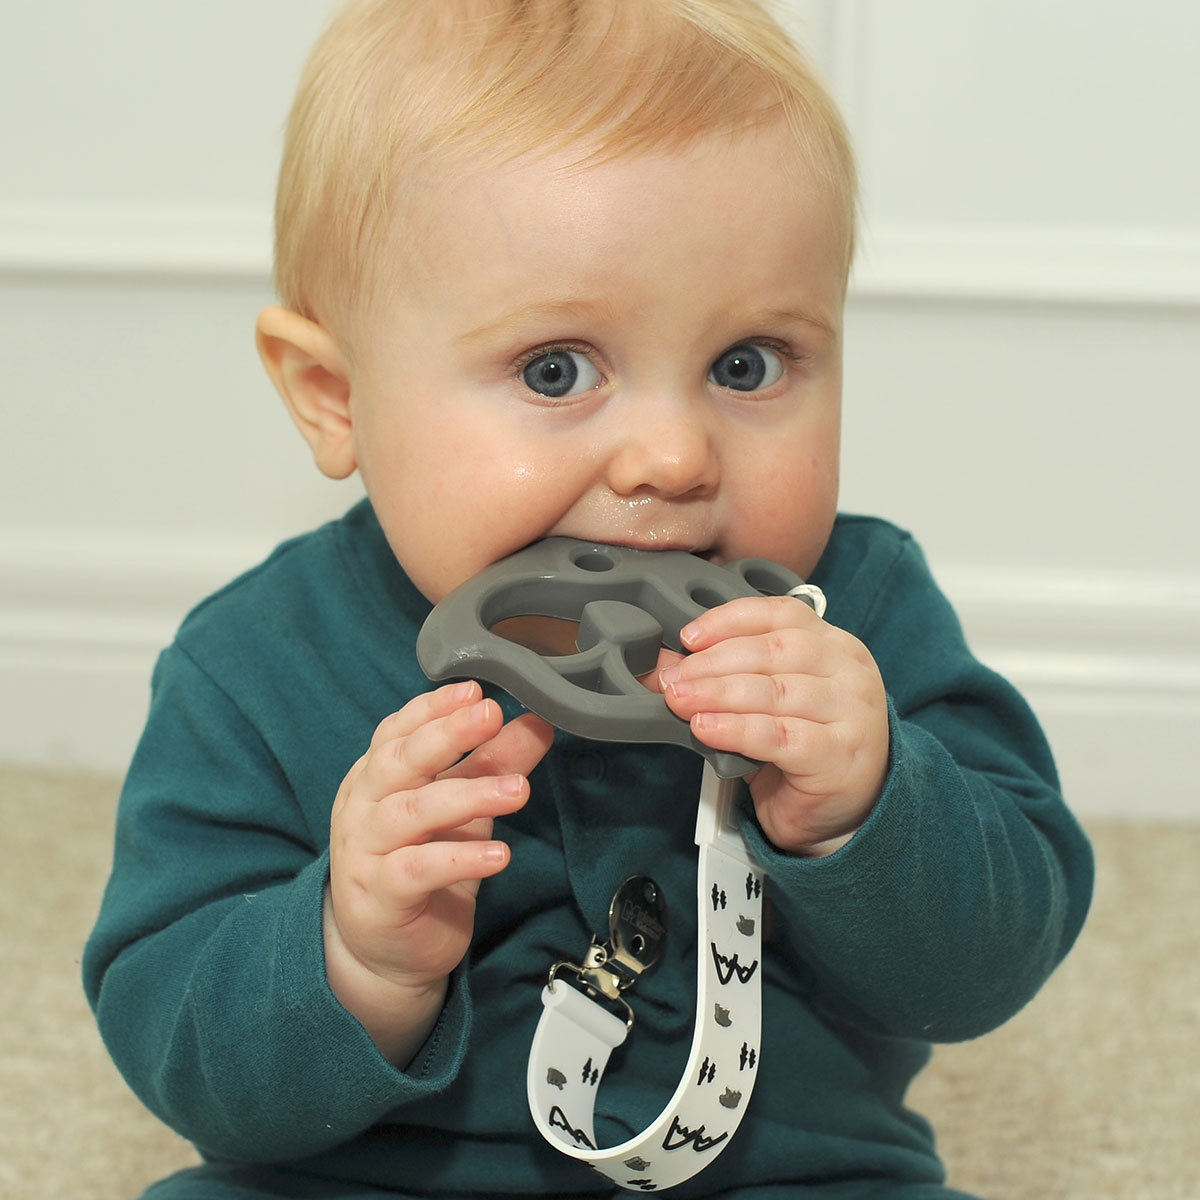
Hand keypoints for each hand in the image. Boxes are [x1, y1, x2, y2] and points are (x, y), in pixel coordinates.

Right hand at [325, 681, 552, 1061]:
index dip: (434, 708)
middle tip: (491, 715)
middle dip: (447, 735)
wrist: (385, 952)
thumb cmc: (422, 863)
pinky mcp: (380, 895)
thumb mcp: (464, 809)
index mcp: (377, 775)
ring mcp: (367, 850)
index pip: (398, 730)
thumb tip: (539, 720)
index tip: (474, 690)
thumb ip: (494, 762)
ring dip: (468, 796)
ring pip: (413, 812)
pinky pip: (417, 870)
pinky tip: (498, 854)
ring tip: (518, 790)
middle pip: (401, 761)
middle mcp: (365, 805)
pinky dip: (459, 859)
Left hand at [656, 596, 888, 855]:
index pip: (781, 614)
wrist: (847, 811)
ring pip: (776, 692)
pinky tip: (707, 728)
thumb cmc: (804, 747)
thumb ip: (718, 677)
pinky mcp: (839, 755)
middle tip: (675, 680)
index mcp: (833, 645)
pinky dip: (737, 730)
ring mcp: (850, 713)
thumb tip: (663, 668)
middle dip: (715, 663)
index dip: (731, 621)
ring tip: (681, 701)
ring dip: (719, 694)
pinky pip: (781, 737)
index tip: (689, 638)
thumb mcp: (763, 703)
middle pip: (774, 652)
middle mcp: (848, 672)